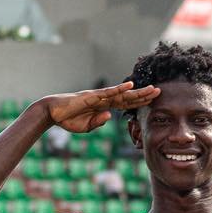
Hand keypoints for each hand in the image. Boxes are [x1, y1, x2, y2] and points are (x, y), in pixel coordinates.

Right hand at [43, 82, 159, 133]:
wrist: (52, 112)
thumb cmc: (67, 119)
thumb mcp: (85, 127)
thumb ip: (97, 123)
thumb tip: (109, 117)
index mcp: (103, 108)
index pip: (125, 104)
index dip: (138, 102)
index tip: (152, 100)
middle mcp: (103, 100)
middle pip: (127, 97)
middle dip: (143, 95)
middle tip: (159, 91)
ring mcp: (98, 97)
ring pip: (122, 94)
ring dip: (137, 92)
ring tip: (152, 89)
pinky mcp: (91, 96)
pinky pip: (107, 93)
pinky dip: (119, 89)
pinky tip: (129, 85)